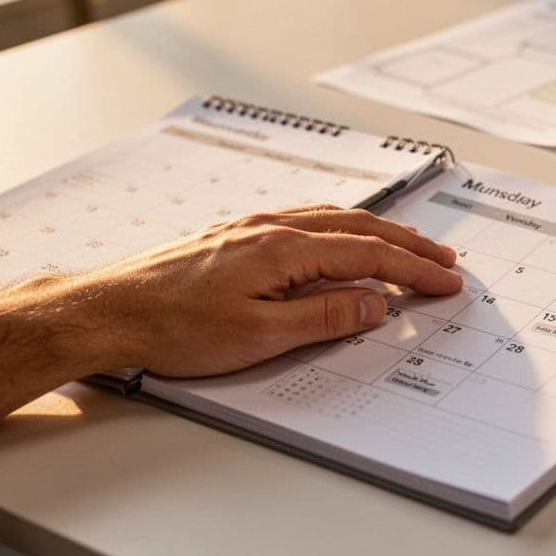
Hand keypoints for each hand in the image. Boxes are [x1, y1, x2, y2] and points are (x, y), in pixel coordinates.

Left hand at [0, 205, 461, 447]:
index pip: (369, 256)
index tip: (448, 282)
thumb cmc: (173, 327)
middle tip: (446, 261)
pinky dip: (343, 228)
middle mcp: (273, 228)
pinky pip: (307, 220)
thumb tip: (373, 305)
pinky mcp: (236, 236)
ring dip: (378, 233)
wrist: (108, 309)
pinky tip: (343, 237)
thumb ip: (323, 318)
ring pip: (334, 219)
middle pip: (360, 229)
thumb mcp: (259, 336)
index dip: (414, 270)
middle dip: (409, 245)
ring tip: (408, 247)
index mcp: (286, 249)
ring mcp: (253, 228)